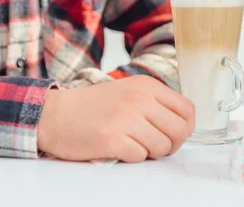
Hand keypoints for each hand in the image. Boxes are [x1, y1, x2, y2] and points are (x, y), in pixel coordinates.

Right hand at [38, 76, 194, 161]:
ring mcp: (126, 119)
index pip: (188, 109)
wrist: (55, 114)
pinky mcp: (112, 139)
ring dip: (151, 152)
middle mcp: (140, 99)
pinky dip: (133, 157)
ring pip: (162, 147)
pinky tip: (119, 148)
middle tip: (156, 145)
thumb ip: (156, 103)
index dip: (186, 127)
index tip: (174, 133)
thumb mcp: (129, 91)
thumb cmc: (93, 106)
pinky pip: (140, 157)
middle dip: (172, 144)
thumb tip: (182, 124)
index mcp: (147, 86)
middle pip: (180, 131)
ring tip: (134, 144)